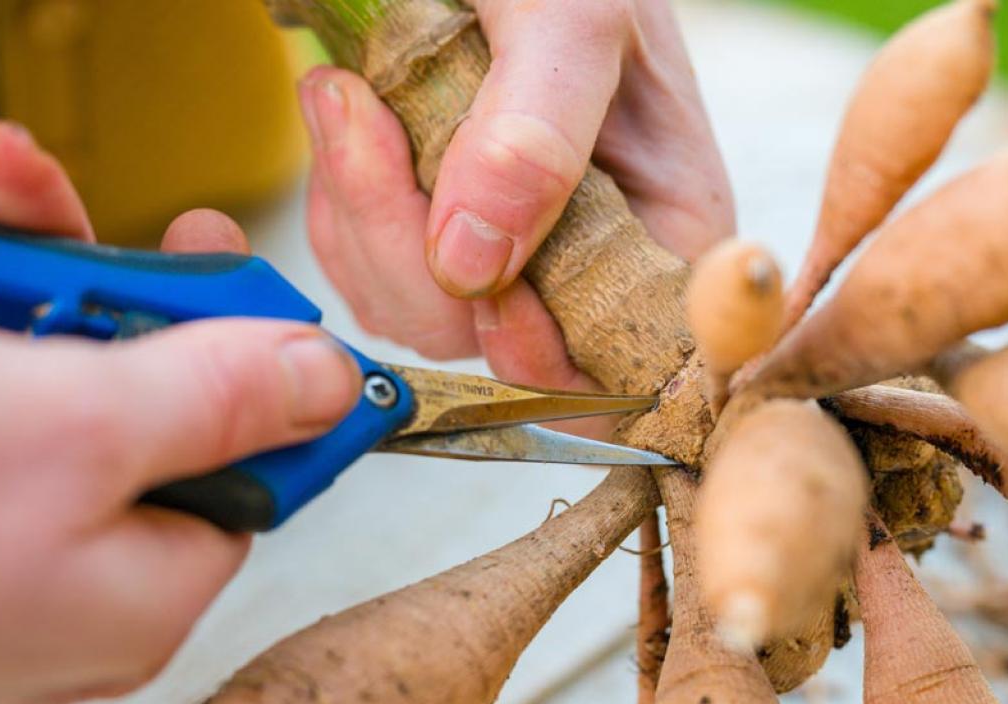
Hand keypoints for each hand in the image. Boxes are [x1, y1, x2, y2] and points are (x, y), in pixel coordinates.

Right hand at [0, 120, 361, 703]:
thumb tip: (323, 383)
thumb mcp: (76, 428)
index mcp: (140, 584)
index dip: (243, 352)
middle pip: (123, 397)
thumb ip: (215, 397)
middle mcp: (61, 572)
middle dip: (77, 268)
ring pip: (12, 372)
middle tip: (35, 185)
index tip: (216, 258)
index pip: (246, 463)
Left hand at [299, 0, 733, 396]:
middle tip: (364, 115)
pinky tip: (348, 115)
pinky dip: (342, 206)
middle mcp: (589, 259)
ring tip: (350, 92)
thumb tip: (471, 267)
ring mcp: (508, 252)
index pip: (619, 365)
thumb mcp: (572, 16)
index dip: (540, 355)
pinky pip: (371, 273)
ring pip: (417, 313)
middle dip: (408, 249)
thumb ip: (536, 134)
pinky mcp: (437, 235)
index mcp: (665, 228)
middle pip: (492, 348)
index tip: (474, 281)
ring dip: (361, 212)